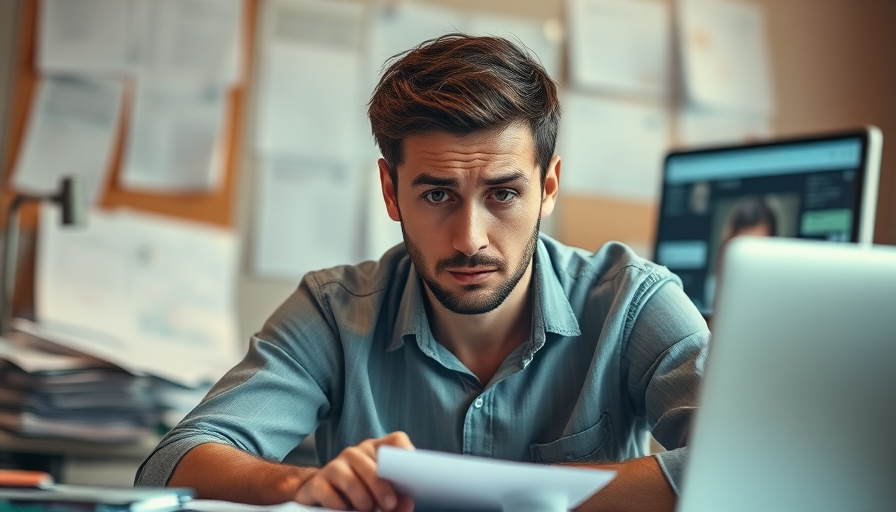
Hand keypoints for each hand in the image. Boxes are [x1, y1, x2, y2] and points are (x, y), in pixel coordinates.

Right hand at [294, 431, 414, 511]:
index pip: (396, 441)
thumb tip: (407, 504)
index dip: (406, 451)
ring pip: (351, 481)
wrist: (321, 495)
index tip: (412, 466)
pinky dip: (341, 507)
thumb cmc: (359, 493)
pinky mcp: (317, 482)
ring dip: (363, 501)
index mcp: (375, 451)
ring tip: (367, 509)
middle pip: (373, 466)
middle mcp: (354, 453)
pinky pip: (330, 495)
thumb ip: (397, 500)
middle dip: (382, 489)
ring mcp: (334, 465)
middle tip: (390, 505)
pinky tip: (345, 509)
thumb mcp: (380, 496)